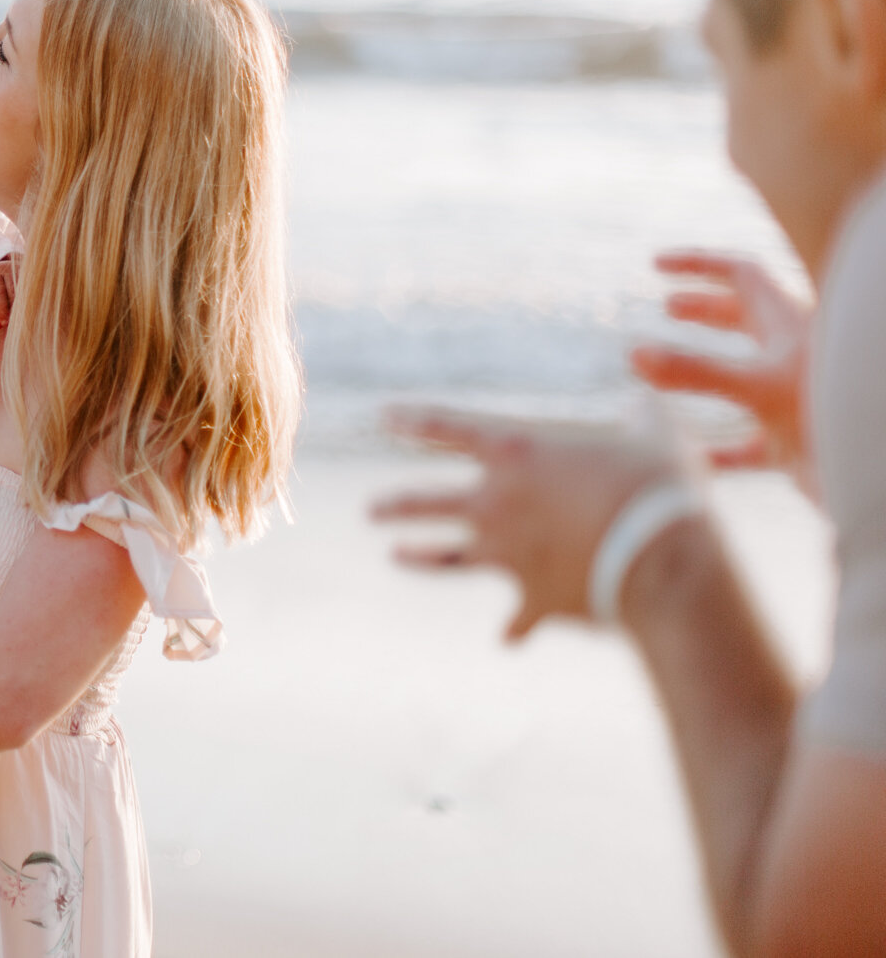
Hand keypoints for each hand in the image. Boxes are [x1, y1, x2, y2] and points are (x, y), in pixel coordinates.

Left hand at [371, 404, 690, 639]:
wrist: (664, 561)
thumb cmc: (661, 486)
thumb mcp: (657, 435)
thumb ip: (641, 413)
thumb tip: (641, 397)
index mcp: (515, 452)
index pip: (448, 428)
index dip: (414, 421)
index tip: (384, 417)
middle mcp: (496, 502)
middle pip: (427, 502)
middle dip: (396, 505)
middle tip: (372, 509)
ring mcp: (506, 554)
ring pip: (445, 556)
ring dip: (417, 557)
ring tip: (394, 555)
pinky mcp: (531, 598)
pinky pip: (515, 617)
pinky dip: (512, 628)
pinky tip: (507, 639)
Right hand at [629, 249, 811, 489]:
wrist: (874, 474)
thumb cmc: (835, 420)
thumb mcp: (758, 388)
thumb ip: (694, 370)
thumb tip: (634, 352)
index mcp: (791, 325)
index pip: (741, 275)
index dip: (698, 265)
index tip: (656, 266)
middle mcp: (792, 355)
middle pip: (745, 317)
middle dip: (704, 307)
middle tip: (667, 305)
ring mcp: (793, 397)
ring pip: (742, 373)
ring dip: (704, 366)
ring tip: (667, 366)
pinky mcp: (792, 441)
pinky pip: (745, 442)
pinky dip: (716, 447)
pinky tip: (694, 458)